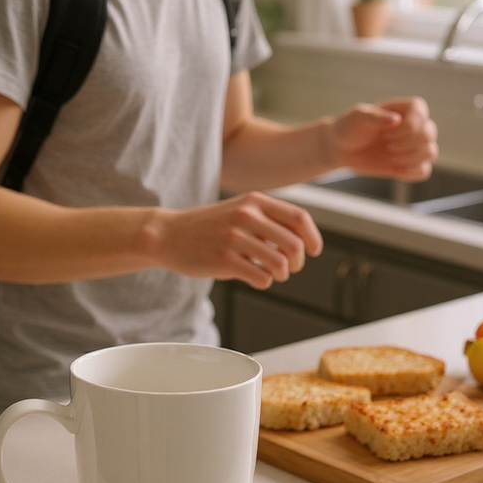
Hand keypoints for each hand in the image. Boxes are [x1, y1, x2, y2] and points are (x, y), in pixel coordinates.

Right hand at [152, 192, 322, 290]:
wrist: (169, 234)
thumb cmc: (208, 226)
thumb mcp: (239, 209)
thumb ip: (269, 218)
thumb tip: (304, 238)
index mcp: (254, 201)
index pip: (299, 218)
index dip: (312, 237)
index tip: (313, 250)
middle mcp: (246, 215)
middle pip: (294, 244)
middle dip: (297, 262)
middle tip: (289, 267)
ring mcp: (234, 237)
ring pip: (280, 264)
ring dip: (281, 274)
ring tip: (270, 273)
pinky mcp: (223, 259)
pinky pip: (260, 277)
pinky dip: (263, 282)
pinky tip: (253, 277)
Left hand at [326, 97, 438, 180]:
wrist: (341, 148)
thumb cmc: (349, 127)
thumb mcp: (357, 116)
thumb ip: (375, 116)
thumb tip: (396, 120)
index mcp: (404, 108)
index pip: (420, 111)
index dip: (409, 125)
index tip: (387, 133)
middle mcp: (413, 125)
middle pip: (429, 133)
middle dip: (407, 144)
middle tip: (386, 145)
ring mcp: (412, 146)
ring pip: (431, 152)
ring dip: (410, 158)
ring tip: (391, 156)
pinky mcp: (409, 164)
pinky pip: (424, 171)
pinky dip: (412, 172)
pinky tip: (396, 170)